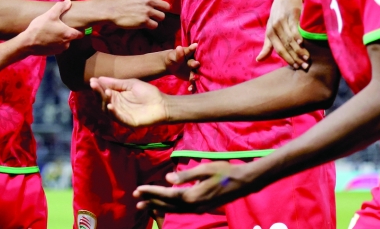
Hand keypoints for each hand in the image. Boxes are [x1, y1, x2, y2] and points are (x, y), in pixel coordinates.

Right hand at [19, 0, 81, 55]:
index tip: (76, 25)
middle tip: (60, 26)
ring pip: (64, 42)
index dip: (80, 29)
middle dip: (67, 32)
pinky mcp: (52, 53)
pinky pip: (56, 46)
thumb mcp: (50, 14)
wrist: (27, 43)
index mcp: (69, 34)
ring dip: (60, 38)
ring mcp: (59, 50)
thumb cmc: (40, 28)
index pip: (81, 34)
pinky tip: (47, 37)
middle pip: (71, 37)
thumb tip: (69, 1)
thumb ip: (61, 7)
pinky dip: (54, 42)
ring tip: (52, 31)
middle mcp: (67, 44)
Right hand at [91, 76, 168, 126]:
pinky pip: (118, 118)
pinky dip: (113, 112)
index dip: (98, 86)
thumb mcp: (130, 84)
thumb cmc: (148, 93)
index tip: (92, 80)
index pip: (103, 91)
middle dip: (98, 92)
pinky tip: (110, 105)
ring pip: (108, 109)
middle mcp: (117, 106)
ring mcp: (121, 114)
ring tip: (105, 92)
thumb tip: (99, 78)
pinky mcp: (128, 122)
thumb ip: (116, 83)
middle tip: (93, 84)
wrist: (162, 103)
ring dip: (105, 101)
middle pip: (103, 100)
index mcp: (117, 96)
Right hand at [108, 0, 188, 29]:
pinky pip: (154, 25)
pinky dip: (149, 26)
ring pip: (161, 18)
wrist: (111, 10)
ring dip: (155, 19)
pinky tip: (140, 23)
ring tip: (143, 18)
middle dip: (161, 11)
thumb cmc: (122, 1)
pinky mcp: (144, 21)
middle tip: (151, 13)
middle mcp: (149, 0)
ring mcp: (147, 10)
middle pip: (166, 8)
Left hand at [134, 160, 263, 213]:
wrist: (243, 183)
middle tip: (136, 198)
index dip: (151, 192)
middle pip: (167, 205)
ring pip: (173, 210)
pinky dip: (169, 208)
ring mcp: (198, 209)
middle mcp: (193, 206)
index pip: (166, 195)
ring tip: (144, 205)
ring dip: (158, 206)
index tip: (138, 189)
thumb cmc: (225, 172)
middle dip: (151, 201)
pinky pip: (181, 210)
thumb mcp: (204, 169)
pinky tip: (164, 205)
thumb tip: (168, 178)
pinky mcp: (202, 208)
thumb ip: (186, 174)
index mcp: (192, 195)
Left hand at [163, 43, 199, 90]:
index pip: (192, 50)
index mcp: (189, 54)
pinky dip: (193, 86)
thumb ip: (178, 54)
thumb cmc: (172, 58)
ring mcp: (194, 70)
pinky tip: (190, 89)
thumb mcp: (173, 56)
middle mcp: (194, 61)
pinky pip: (193, 82)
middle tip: (196, 64)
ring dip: (195, 76)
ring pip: (196, 73)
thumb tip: (179, 47)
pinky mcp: (192, 77)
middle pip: (195, 63)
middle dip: (195, 64)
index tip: (195, 45)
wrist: (171, 66)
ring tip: (193, 79)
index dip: (193, 48)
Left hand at [258, 0, 309, 69]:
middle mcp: (275, 27)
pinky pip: (294, 27)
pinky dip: (298, 36)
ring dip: (299, 50)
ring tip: (307, 58)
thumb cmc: (279, 14)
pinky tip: (302, 43)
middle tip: (305, 66)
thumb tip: (258, 60)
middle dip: (295, 57)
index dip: (288, 59)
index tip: (296, 67)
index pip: (279, 49)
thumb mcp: (270, 29)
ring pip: (291, 39)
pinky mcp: (292, 14)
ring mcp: (283, 20)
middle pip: (286, 46)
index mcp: (270, 32)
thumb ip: (267, 45)